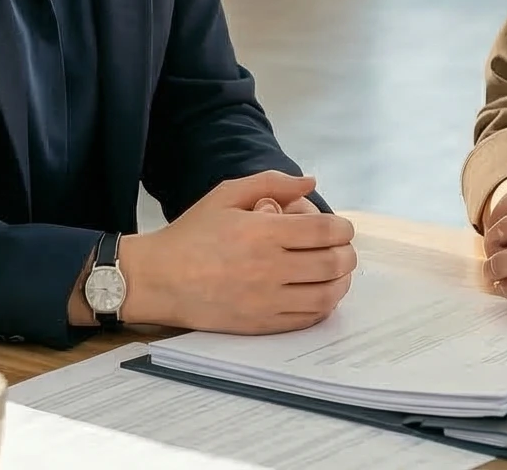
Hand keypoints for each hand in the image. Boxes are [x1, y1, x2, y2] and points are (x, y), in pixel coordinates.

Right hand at [118, 172, 354, 332]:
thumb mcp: (226, 194)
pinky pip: (308, 318)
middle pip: (332, 263)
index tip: (342, 228)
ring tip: (337, 273)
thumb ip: (271, 182)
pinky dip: (323, 306)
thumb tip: (310, 182)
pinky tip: (318, 293)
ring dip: (341, 282)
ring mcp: (266, 300)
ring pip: (326, 295)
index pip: (324, 231)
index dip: (343, 229)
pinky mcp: (261, 324)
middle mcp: (267, 268)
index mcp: (261, 232)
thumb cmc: (192, 234)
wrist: (159, 279)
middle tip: (343, 250)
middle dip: (347, 254)